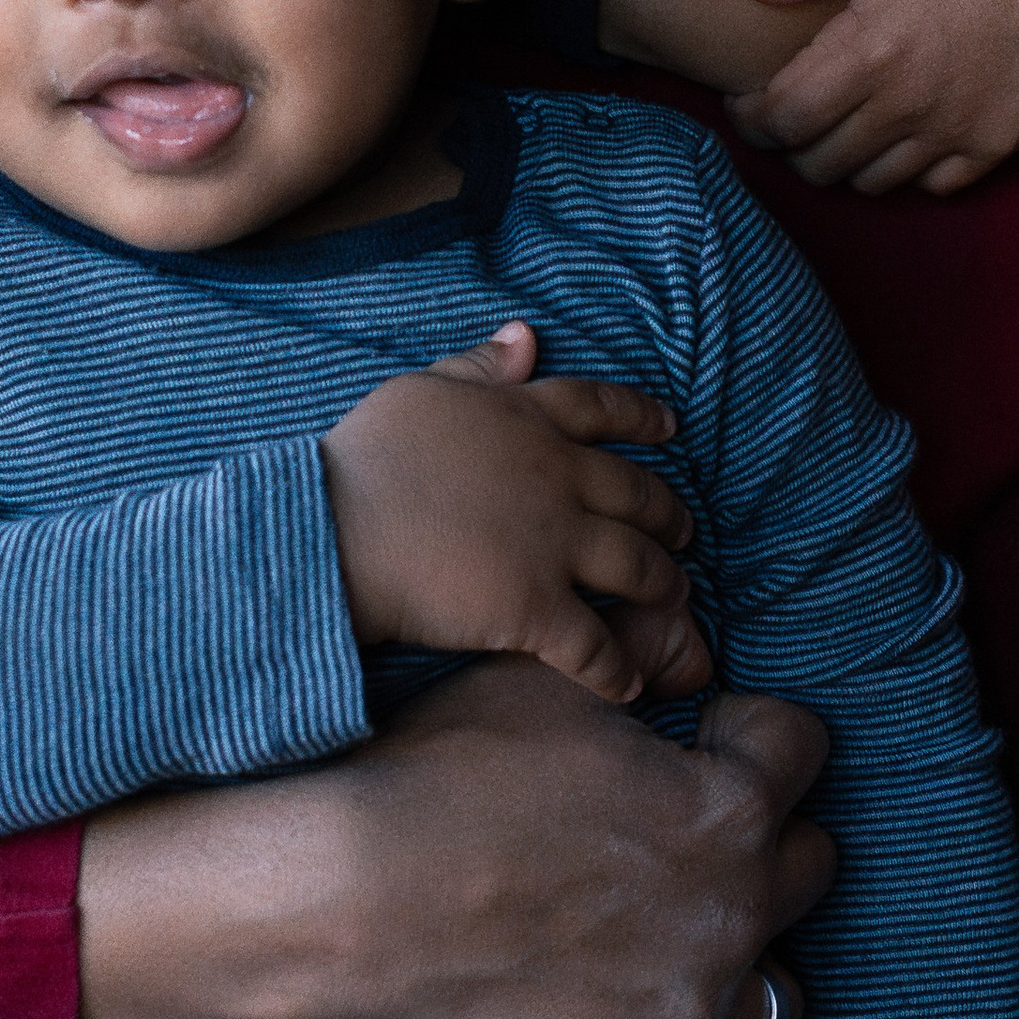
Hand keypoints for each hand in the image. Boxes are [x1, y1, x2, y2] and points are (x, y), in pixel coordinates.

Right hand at [80, 660, 836, 1018]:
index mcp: (730, 805)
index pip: (803, 746)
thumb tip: (674, 659)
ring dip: (740, 965)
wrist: (358, 899)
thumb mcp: (549, 683)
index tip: (703, 732)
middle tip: (683, 834)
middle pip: (810, 867)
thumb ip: (636, 673)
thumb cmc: (448, 772)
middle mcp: (736, 912)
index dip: (750, 728)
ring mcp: (689, 1012)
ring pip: (777, 998)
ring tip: (675, 943)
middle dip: (762, 841)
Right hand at [320, 322, 706, 705]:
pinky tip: (629, 684)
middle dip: (670, 516)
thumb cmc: (366, 458)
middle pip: (637, 495)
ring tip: (675, 599)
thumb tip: (526, 334)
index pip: (603, 410)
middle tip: (684, 533)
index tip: (671, 430)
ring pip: (635, 567)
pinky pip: (594, 646)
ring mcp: (552, 546)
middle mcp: (556, 479)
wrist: (335, 531)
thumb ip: (480, 366)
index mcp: (527, 421)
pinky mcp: (536, 609)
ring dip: (663, 586)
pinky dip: (618, 669)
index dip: (643, 419)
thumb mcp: (423, 389)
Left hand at [727, 0, 1018, 195]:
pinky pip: (933, 186)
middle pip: (818, 161)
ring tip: (846, 124)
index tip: (745, 100)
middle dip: (792, 143)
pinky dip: (909, 170)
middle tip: (792, 111)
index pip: (781, 116)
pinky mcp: (997, 145)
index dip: (750, 118)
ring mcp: (953, 131)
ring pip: (871, 182)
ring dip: (845, 160)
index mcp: (869, 49)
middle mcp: (904, 104)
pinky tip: (908, 132)